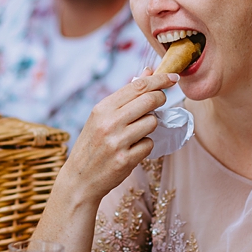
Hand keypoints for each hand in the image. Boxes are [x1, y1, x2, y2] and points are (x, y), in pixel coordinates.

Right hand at [59, 68, 177, 204]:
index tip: (173, 77)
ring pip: (152, 122)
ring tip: (137, 132)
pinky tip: (132, 149)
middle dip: (161, 98)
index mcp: (102, 108)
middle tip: (161, 102)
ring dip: (150, 125)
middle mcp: (109, 123)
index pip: (137, 86)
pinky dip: (145, 145)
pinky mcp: (126, 160)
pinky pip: (149, 144)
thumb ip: (125, 95)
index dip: (159, 80)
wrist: (79, 179)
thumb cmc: (91, 145)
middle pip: (150, 100)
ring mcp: (118, 142)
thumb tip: (148, 72)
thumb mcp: (101, 117)